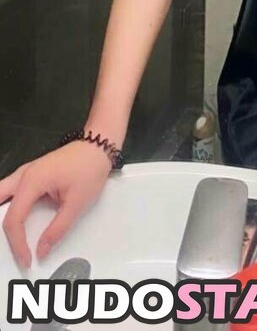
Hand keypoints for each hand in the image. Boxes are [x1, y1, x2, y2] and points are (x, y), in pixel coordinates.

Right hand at [0, 143, 111, 268]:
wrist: (99, 145)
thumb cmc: (90, 170)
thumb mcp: (77, 204)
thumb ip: (57, 229)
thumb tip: (41, 250)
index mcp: (32, 181)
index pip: (14, 218)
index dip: (17, 243)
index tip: (26, 259)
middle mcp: (24, 174)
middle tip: (5, 244)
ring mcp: (26, 171)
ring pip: (1, 192)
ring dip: (1, 212)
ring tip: (7, 233)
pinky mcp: (32, 172)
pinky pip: (11, 189)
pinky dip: (8, 204)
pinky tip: (15, 216)